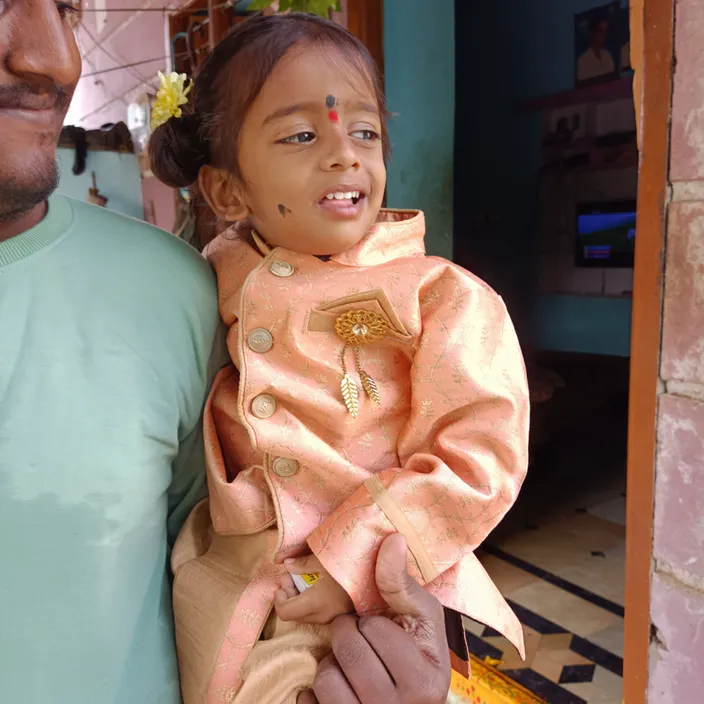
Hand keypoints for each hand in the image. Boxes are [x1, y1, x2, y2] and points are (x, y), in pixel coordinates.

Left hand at [275, 554, 353, 624]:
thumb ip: (301, 564)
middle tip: (292, 575)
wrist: (377, 573)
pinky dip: (310, 601)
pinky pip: (317, 613)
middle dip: (288, 594)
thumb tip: (286, 565)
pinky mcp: (338, 615)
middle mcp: (321, 616)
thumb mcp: (321, 560)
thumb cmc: (346, 565)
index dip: (278, 598)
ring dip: (299, 597)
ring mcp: (331, 618)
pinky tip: (317, 584)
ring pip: (305, 614)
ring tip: (304, 577)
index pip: (285, 613)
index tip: (282, 583)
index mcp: (314, 604)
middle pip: (293, 614)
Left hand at [303, 534, 450, 703]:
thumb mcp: (423, 617)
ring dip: (331, 662)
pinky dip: (314, 691)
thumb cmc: (420, 653)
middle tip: (360, 637)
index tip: (378, 627)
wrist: (413, 703)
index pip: (376, 631)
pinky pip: (308, 703)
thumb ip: (403, 583)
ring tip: (350, 662)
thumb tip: (393, 540)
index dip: (372, 622)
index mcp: (423, 680)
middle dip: (348, 634)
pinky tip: (337, 685)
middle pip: (348, 652)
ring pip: (326, 679)